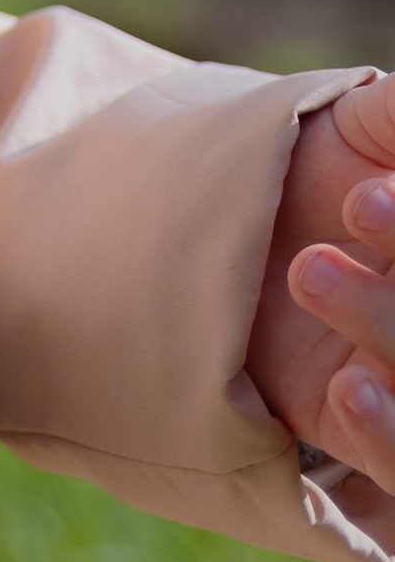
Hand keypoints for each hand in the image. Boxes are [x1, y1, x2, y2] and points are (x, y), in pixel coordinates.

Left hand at [247, 69, 394, 487]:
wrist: (187, 231)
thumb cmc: (291, 168)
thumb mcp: (351, 128)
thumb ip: (392, 120)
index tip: (368, 190)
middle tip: (356, 202)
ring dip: (387, 327)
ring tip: (311, 270)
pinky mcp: (360, 436)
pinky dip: (389, 440)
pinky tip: (349, 392)